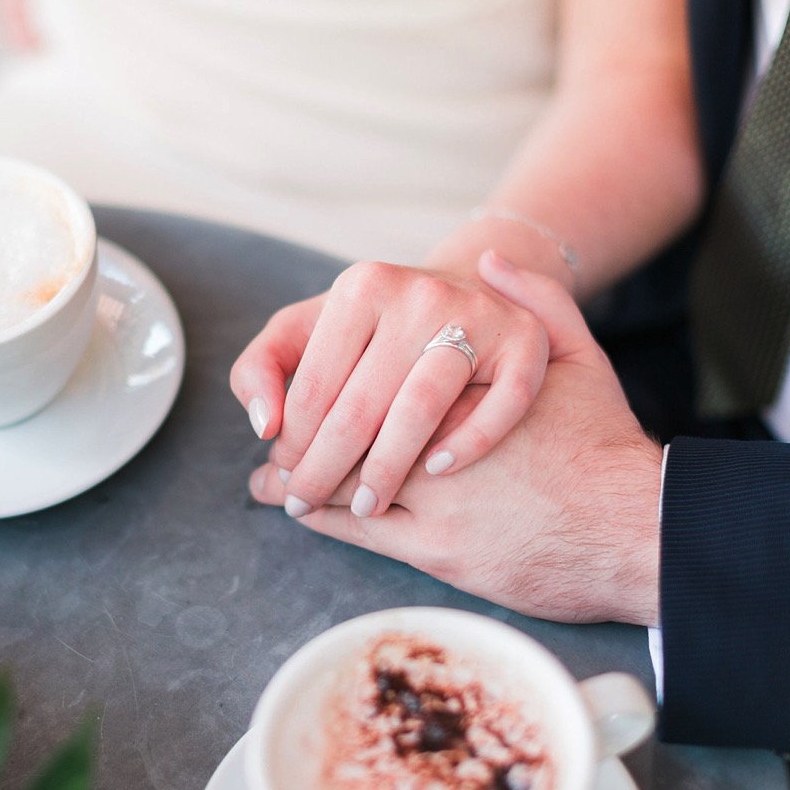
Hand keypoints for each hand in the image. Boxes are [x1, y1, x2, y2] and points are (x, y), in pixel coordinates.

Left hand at [230, 256, 551, 523]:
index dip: (292, 442)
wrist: (472, 293)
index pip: (312, 385)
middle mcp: (420, 293)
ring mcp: (478, 316)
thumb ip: (263, 364)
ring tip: (365, 505)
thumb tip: (263, 424)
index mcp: (363, 285)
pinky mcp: (526, 343)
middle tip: (306, 503)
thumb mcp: (311, 327)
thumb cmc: (377, 328)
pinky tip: (436, 471)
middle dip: (325, 468)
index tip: (283, 475)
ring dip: (386, 470)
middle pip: (360, 406)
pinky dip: (468, 442)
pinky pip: (500, 405)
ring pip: (420, 410)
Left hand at [248, 252, 662, 625]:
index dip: (309, 393)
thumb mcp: (576, 354)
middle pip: (339, 423)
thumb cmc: (600, 443)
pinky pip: (361, 530)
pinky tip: (308, 514)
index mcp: (454, 366)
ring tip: (277, 485)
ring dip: (302, 482)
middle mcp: (434, 418)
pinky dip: (326, 520)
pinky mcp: (435, 547)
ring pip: (339, 476)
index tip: (294, 410)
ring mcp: (430, 486)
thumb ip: (537, 299)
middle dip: (299, 443)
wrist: (636, 528)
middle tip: (276, 457)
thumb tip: (492, 259)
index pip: (350, 368)